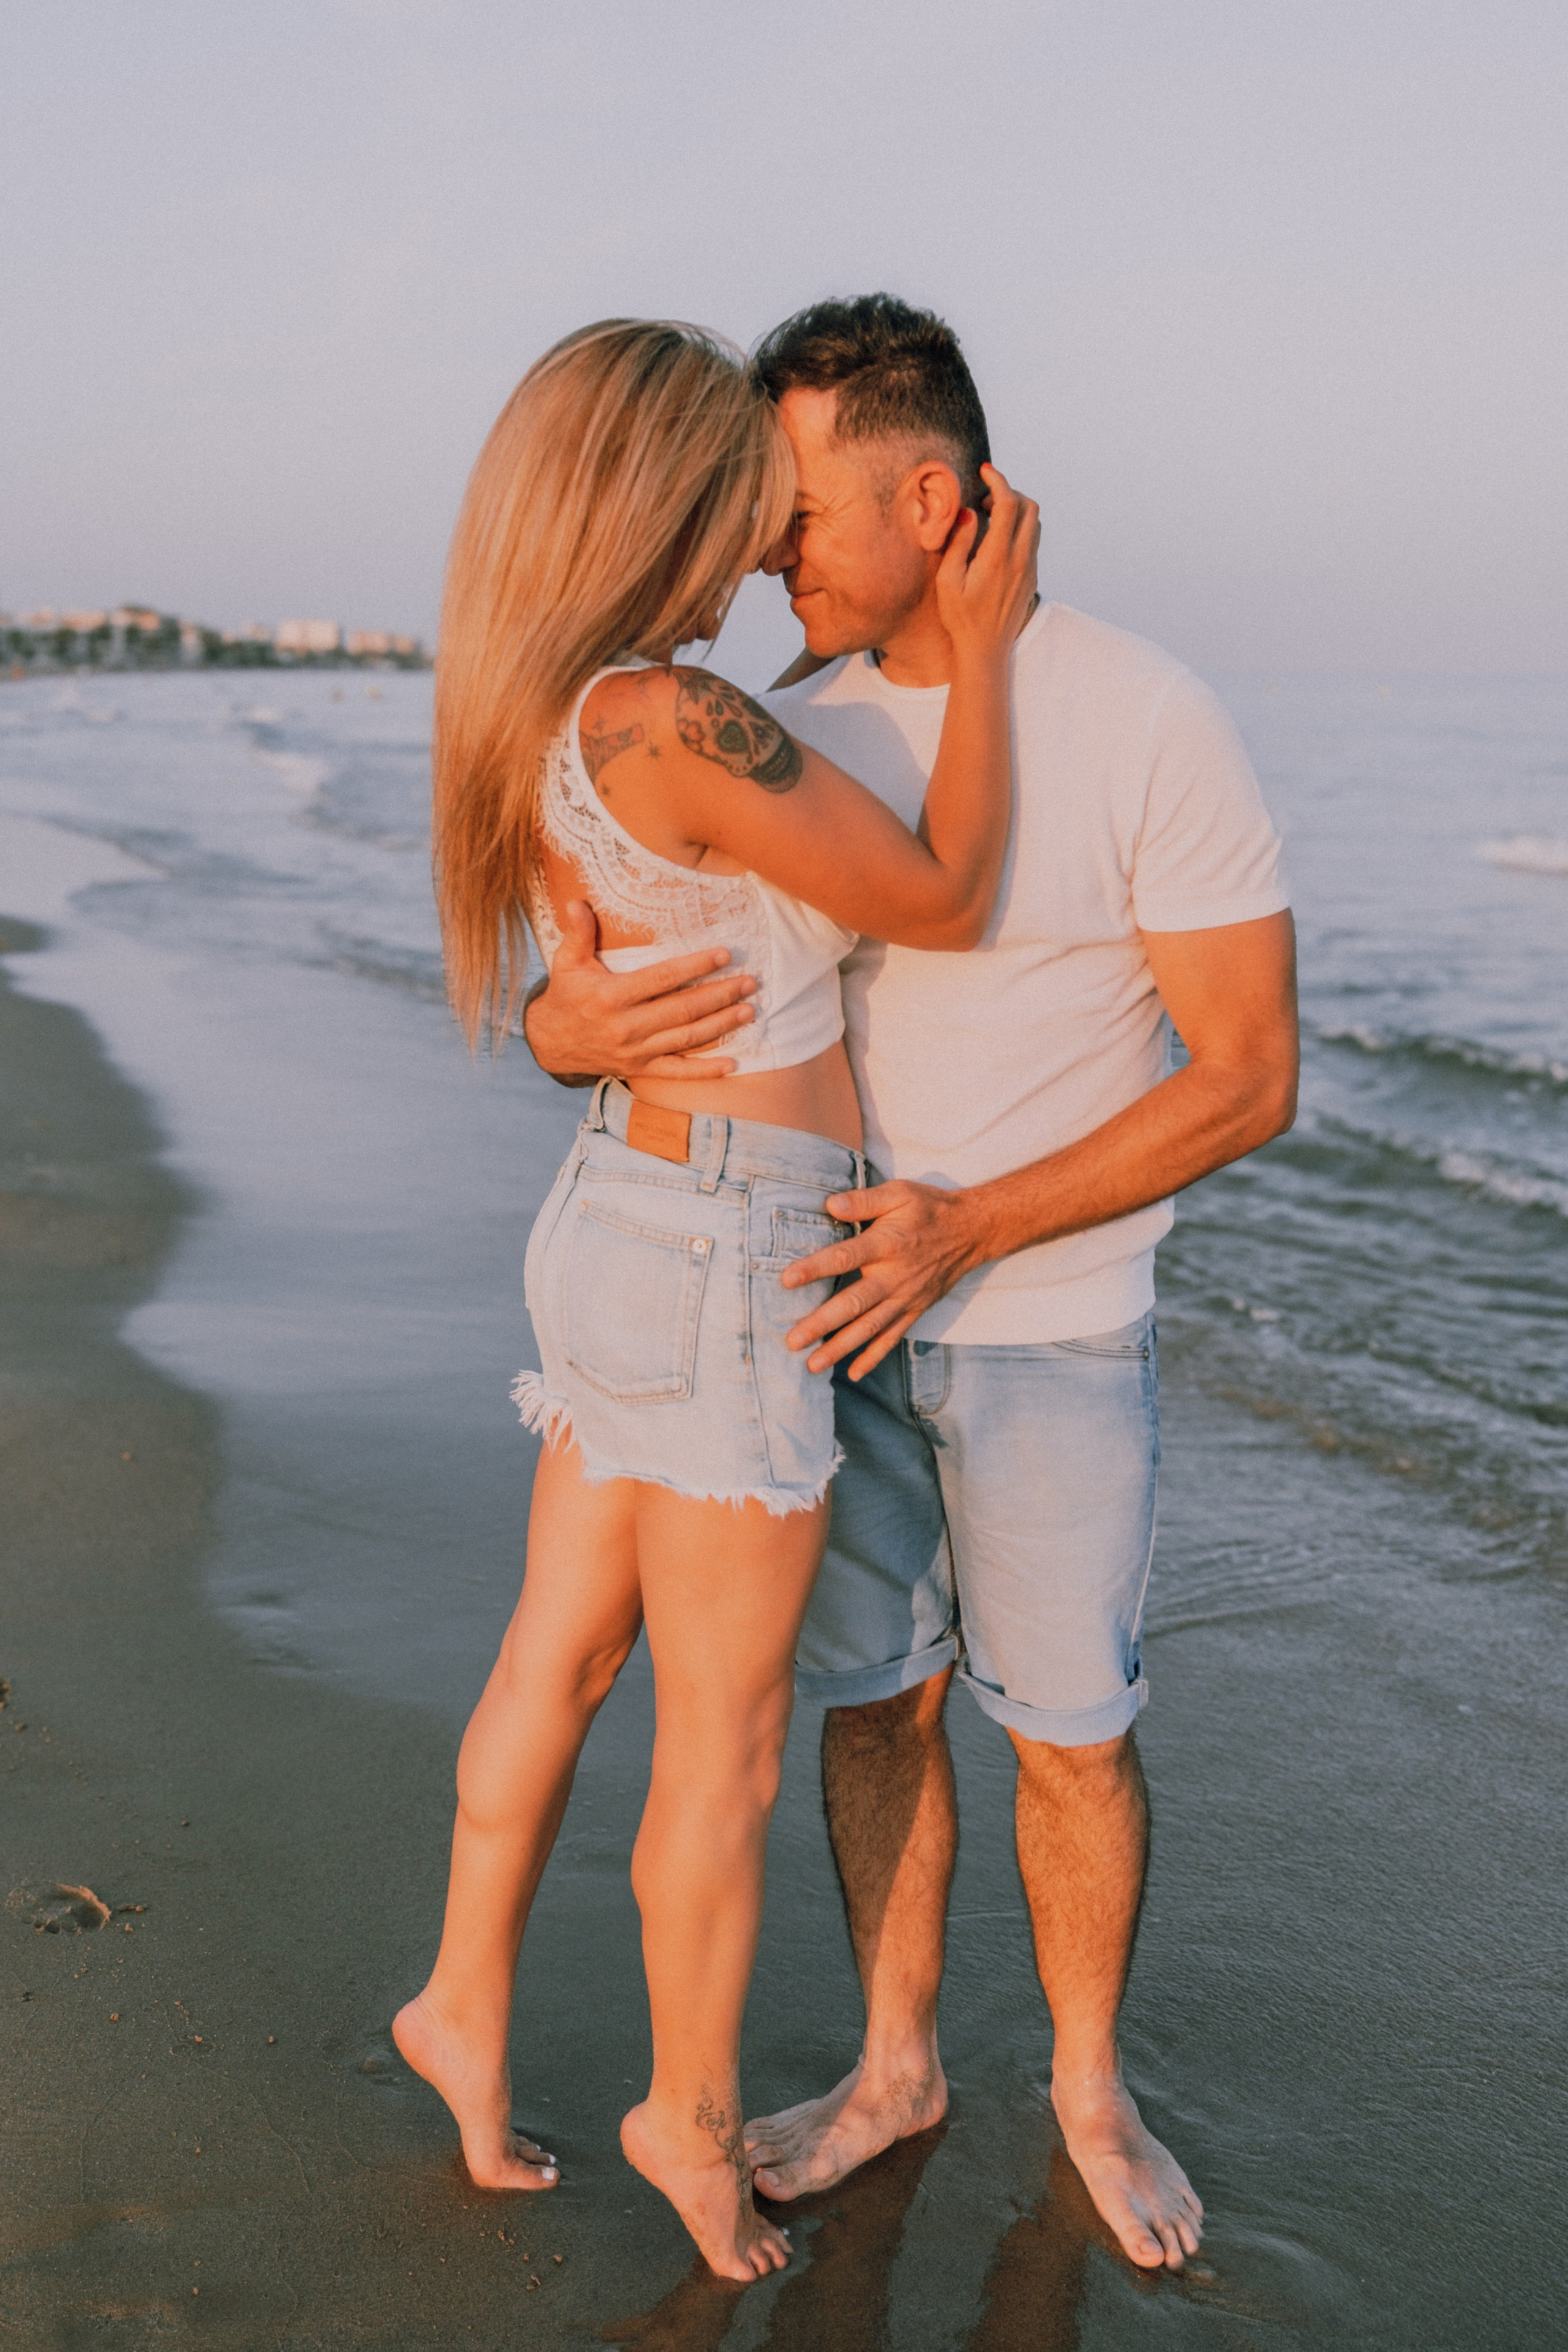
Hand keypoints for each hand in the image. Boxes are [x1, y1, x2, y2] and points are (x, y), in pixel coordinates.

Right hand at [524, 900, 755, 1079]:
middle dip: (720, 995)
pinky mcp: (639, 1069)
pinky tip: (733, 1064)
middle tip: (750, 982)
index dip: (695, 966)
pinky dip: (705, 1070)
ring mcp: (635, 1051)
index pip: (662, 978)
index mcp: (612, 996)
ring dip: (721, 1025)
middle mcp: (627, 1026)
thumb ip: (577, 933)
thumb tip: (576, 901)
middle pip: (683, 1009)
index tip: (725, 955)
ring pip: (686, 1038)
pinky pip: (677, 1072)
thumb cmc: (566, 996)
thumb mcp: (566, 962)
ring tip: (749, 1010)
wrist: (549, 1043)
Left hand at [782, 1178, 989, 1378]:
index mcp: (887, 1244)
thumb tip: (830, 1204)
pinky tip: (853, 1373)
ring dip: (840, 1348)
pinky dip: (874, 1357)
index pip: (845, 1257)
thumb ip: (864, 1200)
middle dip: (821, 1324)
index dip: (815, 1268)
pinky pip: (893, 1337)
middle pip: (853, 1303)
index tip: (786, 1280)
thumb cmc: (928, 1209)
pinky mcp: (915, 1310)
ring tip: (812, 1365)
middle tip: (792, 1341)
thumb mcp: (899, 1193)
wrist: (972, 1231)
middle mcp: (895, 1276)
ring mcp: (905, 1298)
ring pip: (869, 1328)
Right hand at [933, 465, 1039, 664]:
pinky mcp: (1031, 578)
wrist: (984, 650)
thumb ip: (959, 542)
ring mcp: (1029, 569)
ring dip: (1017, 511)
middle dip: (1009, 493)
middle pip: (1030, 507)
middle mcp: (1020, 559)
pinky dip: (1019, 529)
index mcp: (998, 556)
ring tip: (991, 519)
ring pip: (1035, 523)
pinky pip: (1032, 541)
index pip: (1008, 503)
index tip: (986, 471)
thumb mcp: (948, 580)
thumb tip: (969, 513)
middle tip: (986, 501)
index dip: (998, 480)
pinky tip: (997, 541)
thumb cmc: (960, 618)